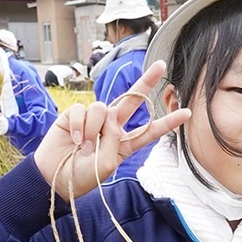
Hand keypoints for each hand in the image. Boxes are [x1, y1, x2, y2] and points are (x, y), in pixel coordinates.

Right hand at [31, 61, 188, 201]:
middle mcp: (111, 127)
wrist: (55, 177)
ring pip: (103, 108)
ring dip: (93, 130)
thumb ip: (114, 140)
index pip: (149, 130)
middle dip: (147, 81)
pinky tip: (74, 140)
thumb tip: (108, 115)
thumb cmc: (83, 176)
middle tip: (162, 65)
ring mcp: (93, 119)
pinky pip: (82, 111)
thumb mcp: (106, 164)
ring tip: (85, 147)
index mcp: (125, 143)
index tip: (186, 113)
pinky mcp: (75, 114)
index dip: (167, 122)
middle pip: (133, 100)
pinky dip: (79, 126)